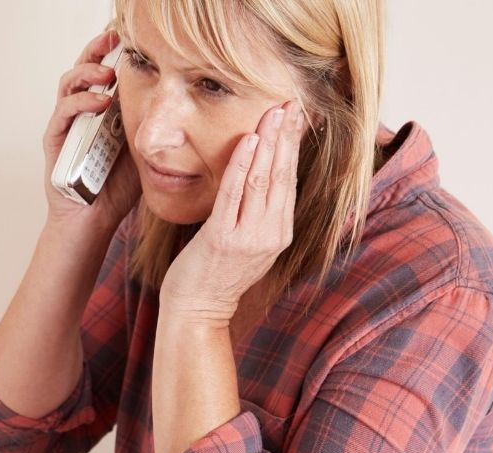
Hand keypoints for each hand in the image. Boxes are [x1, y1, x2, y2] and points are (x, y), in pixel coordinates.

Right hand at [43, 29, 141, 232]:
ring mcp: (68, 125)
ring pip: (69, 83)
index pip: (105, 71)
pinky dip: (80, 102)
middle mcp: (83, 113)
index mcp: (104, 111)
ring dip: (88, 71)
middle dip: (97, 48)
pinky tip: (99, 101)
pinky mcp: (56, 140)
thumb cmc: (116, 190)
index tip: (132, 38)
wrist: (94, 220)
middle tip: (113, 36)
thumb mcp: (143, 150)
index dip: (115, 51)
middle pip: (84, 68)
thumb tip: (177, 103)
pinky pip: (64, 112)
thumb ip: (150, 126)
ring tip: (107, 71)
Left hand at [159, 99, 305, 324]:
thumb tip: (262, 176)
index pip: (289, 181)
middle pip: (282, 175)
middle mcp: (270, 235)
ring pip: (263, 180)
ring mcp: (248, 238)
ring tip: (272, 112)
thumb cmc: (215, 275)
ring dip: (268, 142)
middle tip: (290, 102)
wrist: (197, 310)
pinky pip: (234, 193)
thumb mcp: (248, 244)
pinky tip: (248, 140)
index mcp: (279, 234)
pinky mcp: (222, 238)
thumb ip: (259, 214)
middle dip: (287, 136)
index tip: (296, 116)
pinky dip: (242, 164)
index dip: (294, 146)